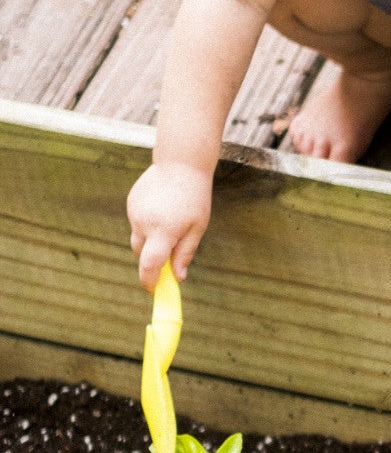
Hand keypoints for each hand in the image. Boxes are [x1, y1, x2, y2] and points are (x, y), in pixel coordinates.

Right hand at [127, 162, 211, 289]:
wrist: (181, 163)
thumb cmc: (195, 197)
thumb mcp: (197, 227)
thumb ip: (185, 253)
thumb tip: (177, 278)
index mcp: (163, 232)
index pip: (149, 266)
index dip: (149, 281)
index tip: (154, 290)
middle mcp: (144, 224)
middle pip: (141, 254)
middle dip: (152, 259)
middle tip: (170, 253)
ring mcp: (134, 212)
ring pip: (139, 237)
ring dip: (151, 238)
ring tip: (171, 220)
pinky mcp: (130, 203)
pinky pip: (137, 222)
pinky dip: (147, 223)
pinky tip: (162, 208)